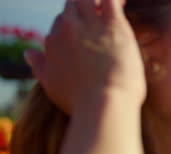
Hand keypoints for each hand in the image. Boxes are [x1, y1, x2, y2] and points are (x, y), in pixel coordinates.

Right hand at [24, 0, 145, 113]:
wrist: (103, 104)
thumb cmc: (81, 102)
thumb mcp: (52, 86)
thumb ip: (40, 66)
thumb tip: (29, 53)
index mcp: (53, 43)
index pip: (60, 24)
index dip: (73, 29)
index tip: (85, 39)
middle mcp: (67, 29)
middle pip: (71, 8)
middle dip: (82, 13)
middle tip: (98, 27)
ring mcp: (90, 25)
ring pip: (87, 0)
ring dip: (95, 5)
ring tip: (108, 21)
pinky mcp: (113, 25)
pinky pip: (110, 1)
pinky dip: (113, 3)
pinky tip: (119, 14)